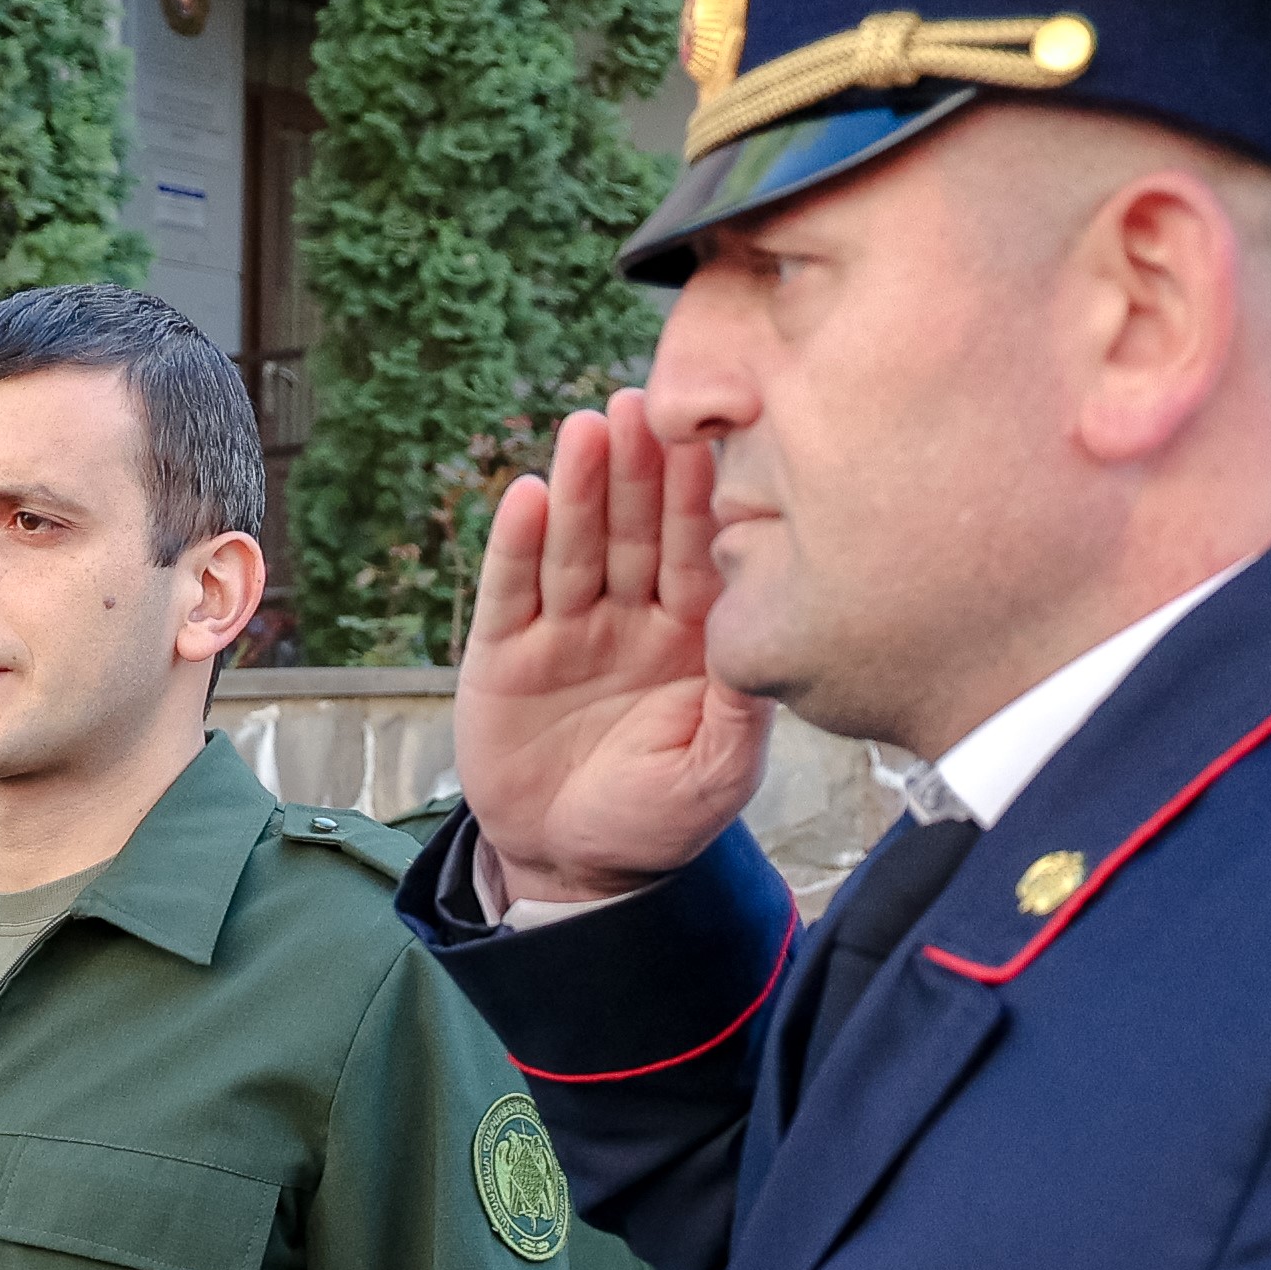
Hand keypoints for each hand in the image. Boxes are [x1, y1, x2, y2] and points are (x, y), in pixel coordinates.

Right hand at [455, 390, 768, 908]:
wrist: (571, 866)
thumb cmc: (657, 822)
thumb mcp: (715, 777)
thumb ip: (740, 712)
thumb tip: (765, 643)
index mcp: (694, 638)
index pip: (699, 554)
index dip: (699, 498)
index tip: (709, 438)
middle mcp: (633, 618)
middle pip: (634, 531)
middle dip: (639, 470)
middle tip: (643, 403)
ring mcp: (569, 630)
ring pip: (576, 546)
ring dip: (581, 487)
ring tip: (587, 428)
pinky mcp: (506, 652)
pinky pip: (512, 590)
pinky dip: (517, 544)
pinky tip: (528, 494)